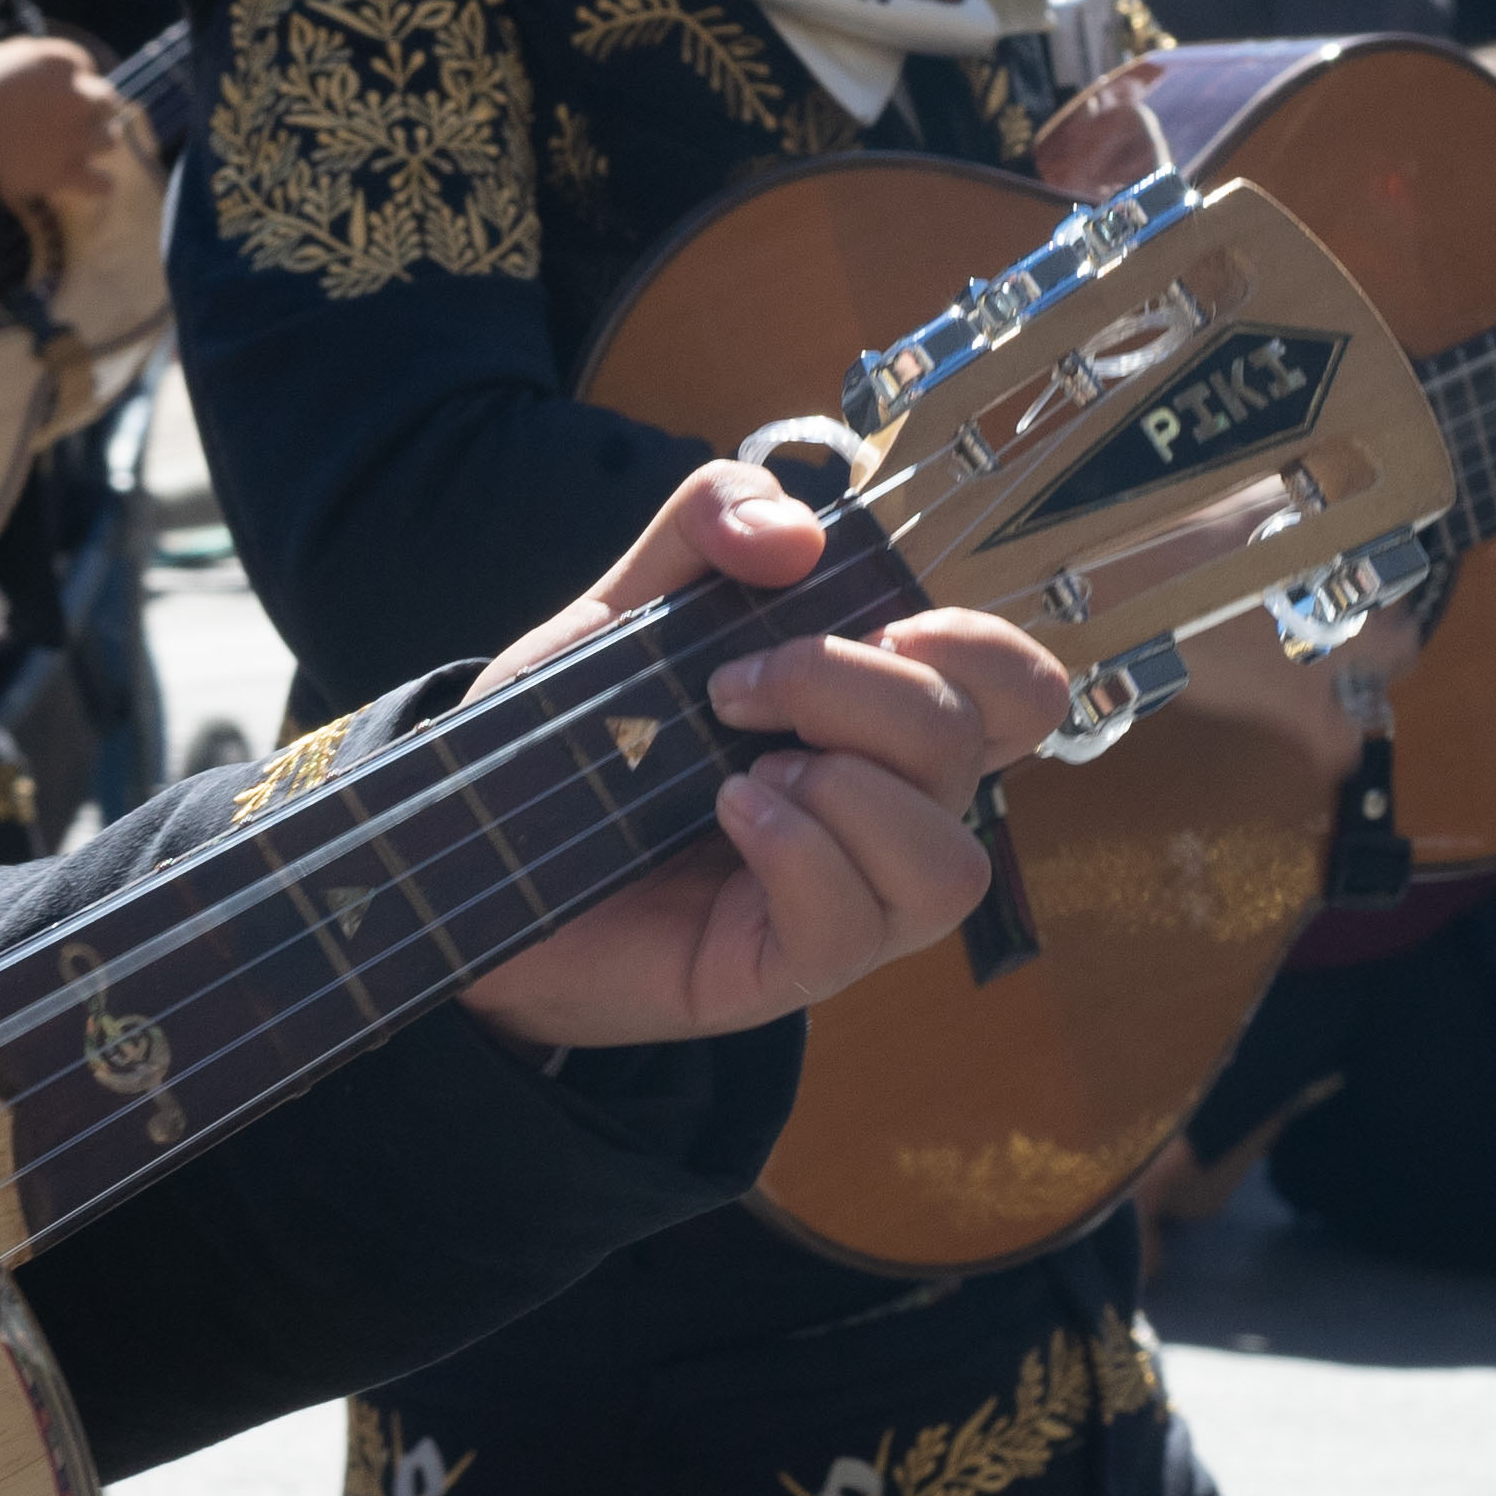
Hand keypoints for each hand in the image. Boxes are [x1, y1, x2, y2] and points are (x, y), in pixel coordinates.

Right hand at [0, 34, 139, 212]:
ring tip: (70, 148)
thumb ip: (36, 63)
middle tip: (65, 120)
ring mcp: (76, 136)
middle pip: (107, 101)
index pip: (86, 66)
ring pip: (110, 139)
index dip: (69, 81)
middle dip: (90, 109)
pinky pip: (103, 184)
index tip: (49, 93)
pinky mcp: (66, 173)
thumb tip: (50, 75)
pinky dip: (96, 184)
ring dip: (94, 142)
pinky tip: (85, 181)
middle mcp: (78, 96)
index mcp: (61, 61)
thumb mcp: (2, 59)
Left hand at [450, 464, 1067, 1054]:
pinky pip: (855, 921)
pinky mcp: (795, 969)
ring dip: (848, 790)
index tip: (864, 618)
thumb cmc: (577, 745)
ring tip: (742, 774)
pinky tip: (727, 815)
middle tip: (733, 688)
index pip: (1017, 687)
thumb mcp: (625, 607)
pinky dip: (796, 850)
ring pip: (949, 857)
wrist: (479, 862)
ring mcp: (853, 898)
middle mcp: (891, 810)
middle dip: (858, 686)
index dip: (975, 642)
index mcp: (876, 718)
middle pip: (974, 740)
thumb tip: (796, 532)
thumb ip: (705, 526)